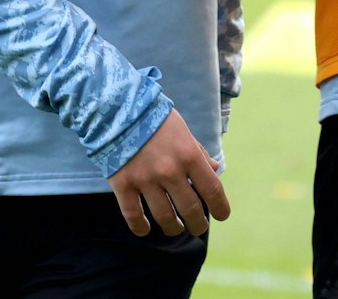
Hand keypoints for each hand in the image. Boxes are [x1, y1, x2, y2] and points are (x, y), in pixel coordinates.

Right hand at [106, 110, 229, 237]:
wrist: (116, 107)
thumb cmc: (153, 117)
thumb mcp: (182, 129)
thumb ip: (198, 151)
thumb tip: (214, 169)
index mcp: (189, 155)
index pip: (213, 190)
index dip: (221, 208)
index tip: (221, 216)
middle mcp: (170, 170)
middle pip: (191, 210)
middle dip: (198, 224)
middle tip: (197, 227)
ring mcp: (146, 179)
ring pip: (165, 218)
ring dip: (173, 228)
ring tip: (175, 227)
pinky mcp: (123, 184)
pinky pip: (134, 216)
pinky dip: (141, 227)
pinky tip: (146, 229)